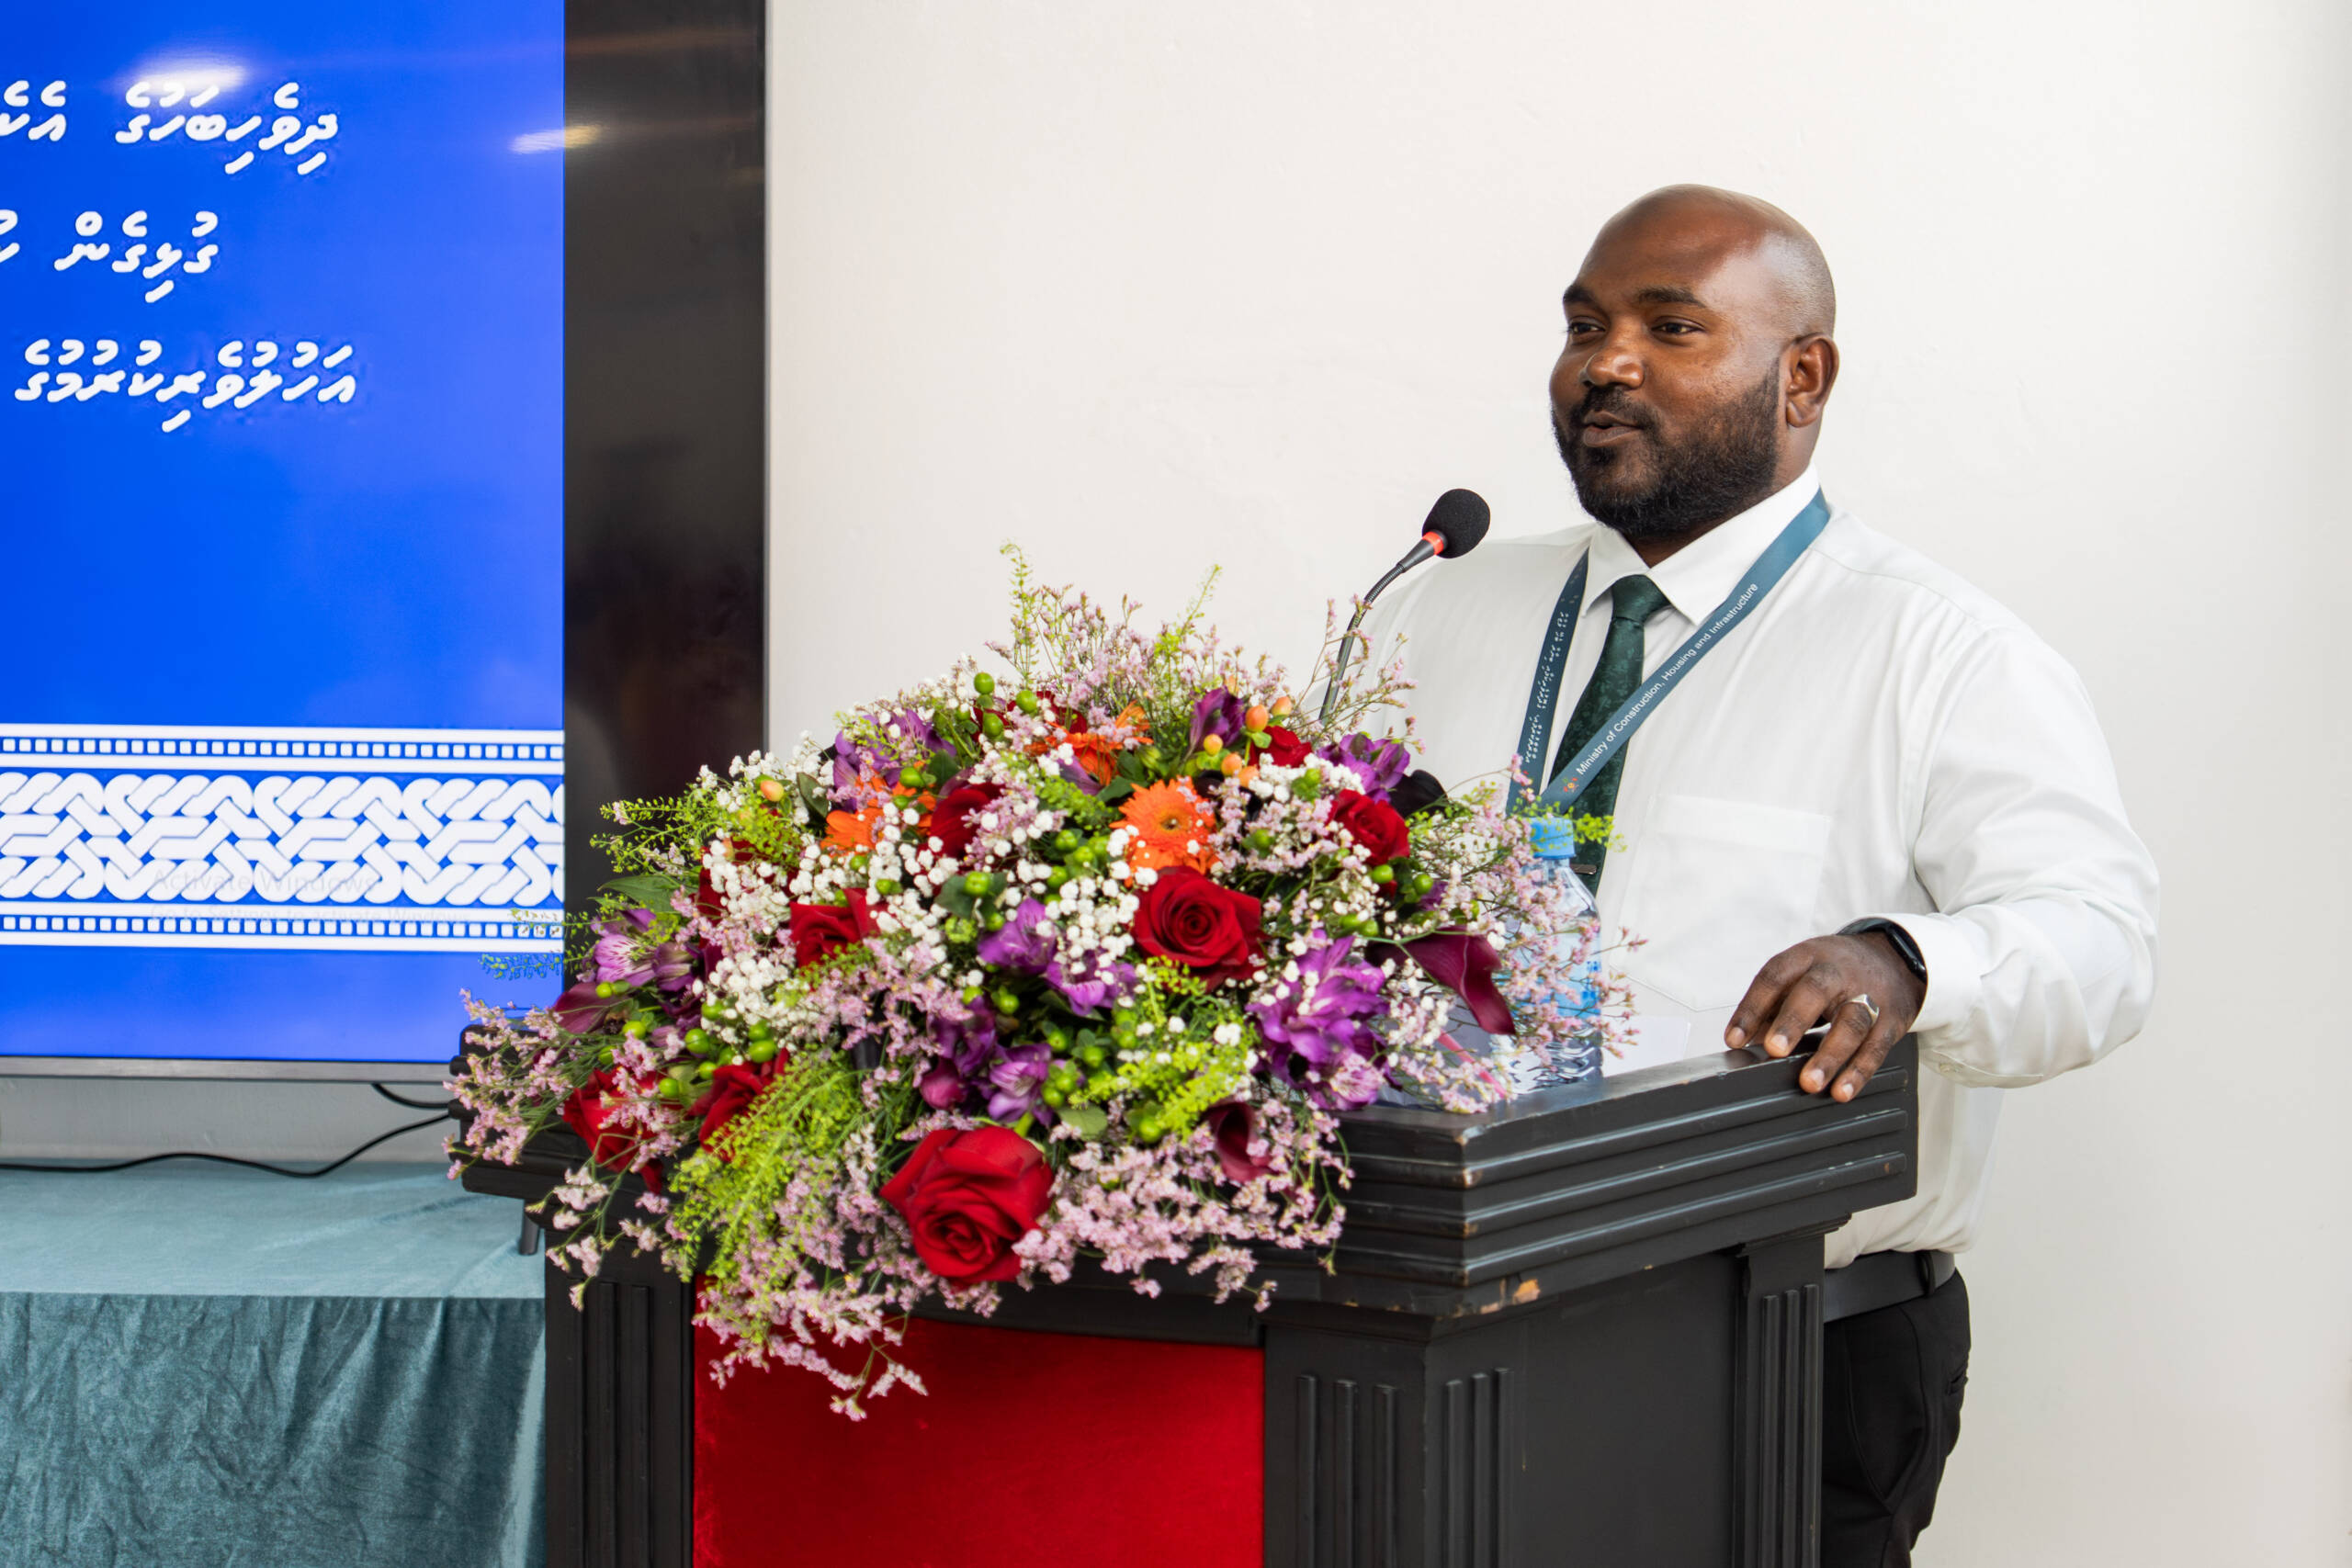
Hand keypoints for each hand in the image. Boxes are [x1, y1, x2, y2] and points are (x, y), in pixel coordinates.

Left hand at [1724, 932, 1924, 1100]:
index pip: (1774, 977)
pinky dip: (1859, 1071)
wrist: (1893, 959)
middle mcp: (1838, 972)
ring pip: (1851, 1023)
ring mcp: (1869, 995)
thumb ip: (1773, 1004)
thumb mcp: (1802, 974)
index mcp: (1807, 957)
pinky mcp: (1892, 1020)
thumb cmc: (1836, 971)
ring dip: (1829, 1056)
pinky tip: (1842, 1091)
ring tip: (1809, 1083)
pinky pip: (1876, 1047)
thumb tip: (1746, 1039)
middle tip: (1774, 1050)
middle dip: (1792, 1021)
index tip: (1734, 1039)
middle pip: (1815, 991)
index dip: (1752, 1007)